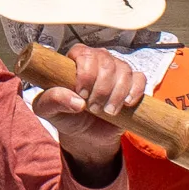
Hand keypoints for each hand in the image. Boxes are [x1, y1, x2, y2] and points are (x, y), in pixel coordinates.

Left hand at [32, 45, 147, 170]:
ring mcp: (117, 70)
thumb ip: (52, 100)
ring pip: (124, 71)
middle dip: (101, 89)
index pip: (84, 54)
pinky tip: (126, 104)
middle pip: (107, 63)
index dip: (86, 74)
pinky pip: (140, 79)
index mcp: (75, 59)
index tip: (82, 94)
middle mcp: (98, 60)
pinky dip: (135, 91)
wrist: (85, 135)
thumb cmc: (65, 116)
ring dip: (116, 94)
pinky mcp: (132, 83)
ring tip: (107, 112)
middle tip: (93, 108)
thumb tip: (76, 101)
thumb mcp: (48, 110)